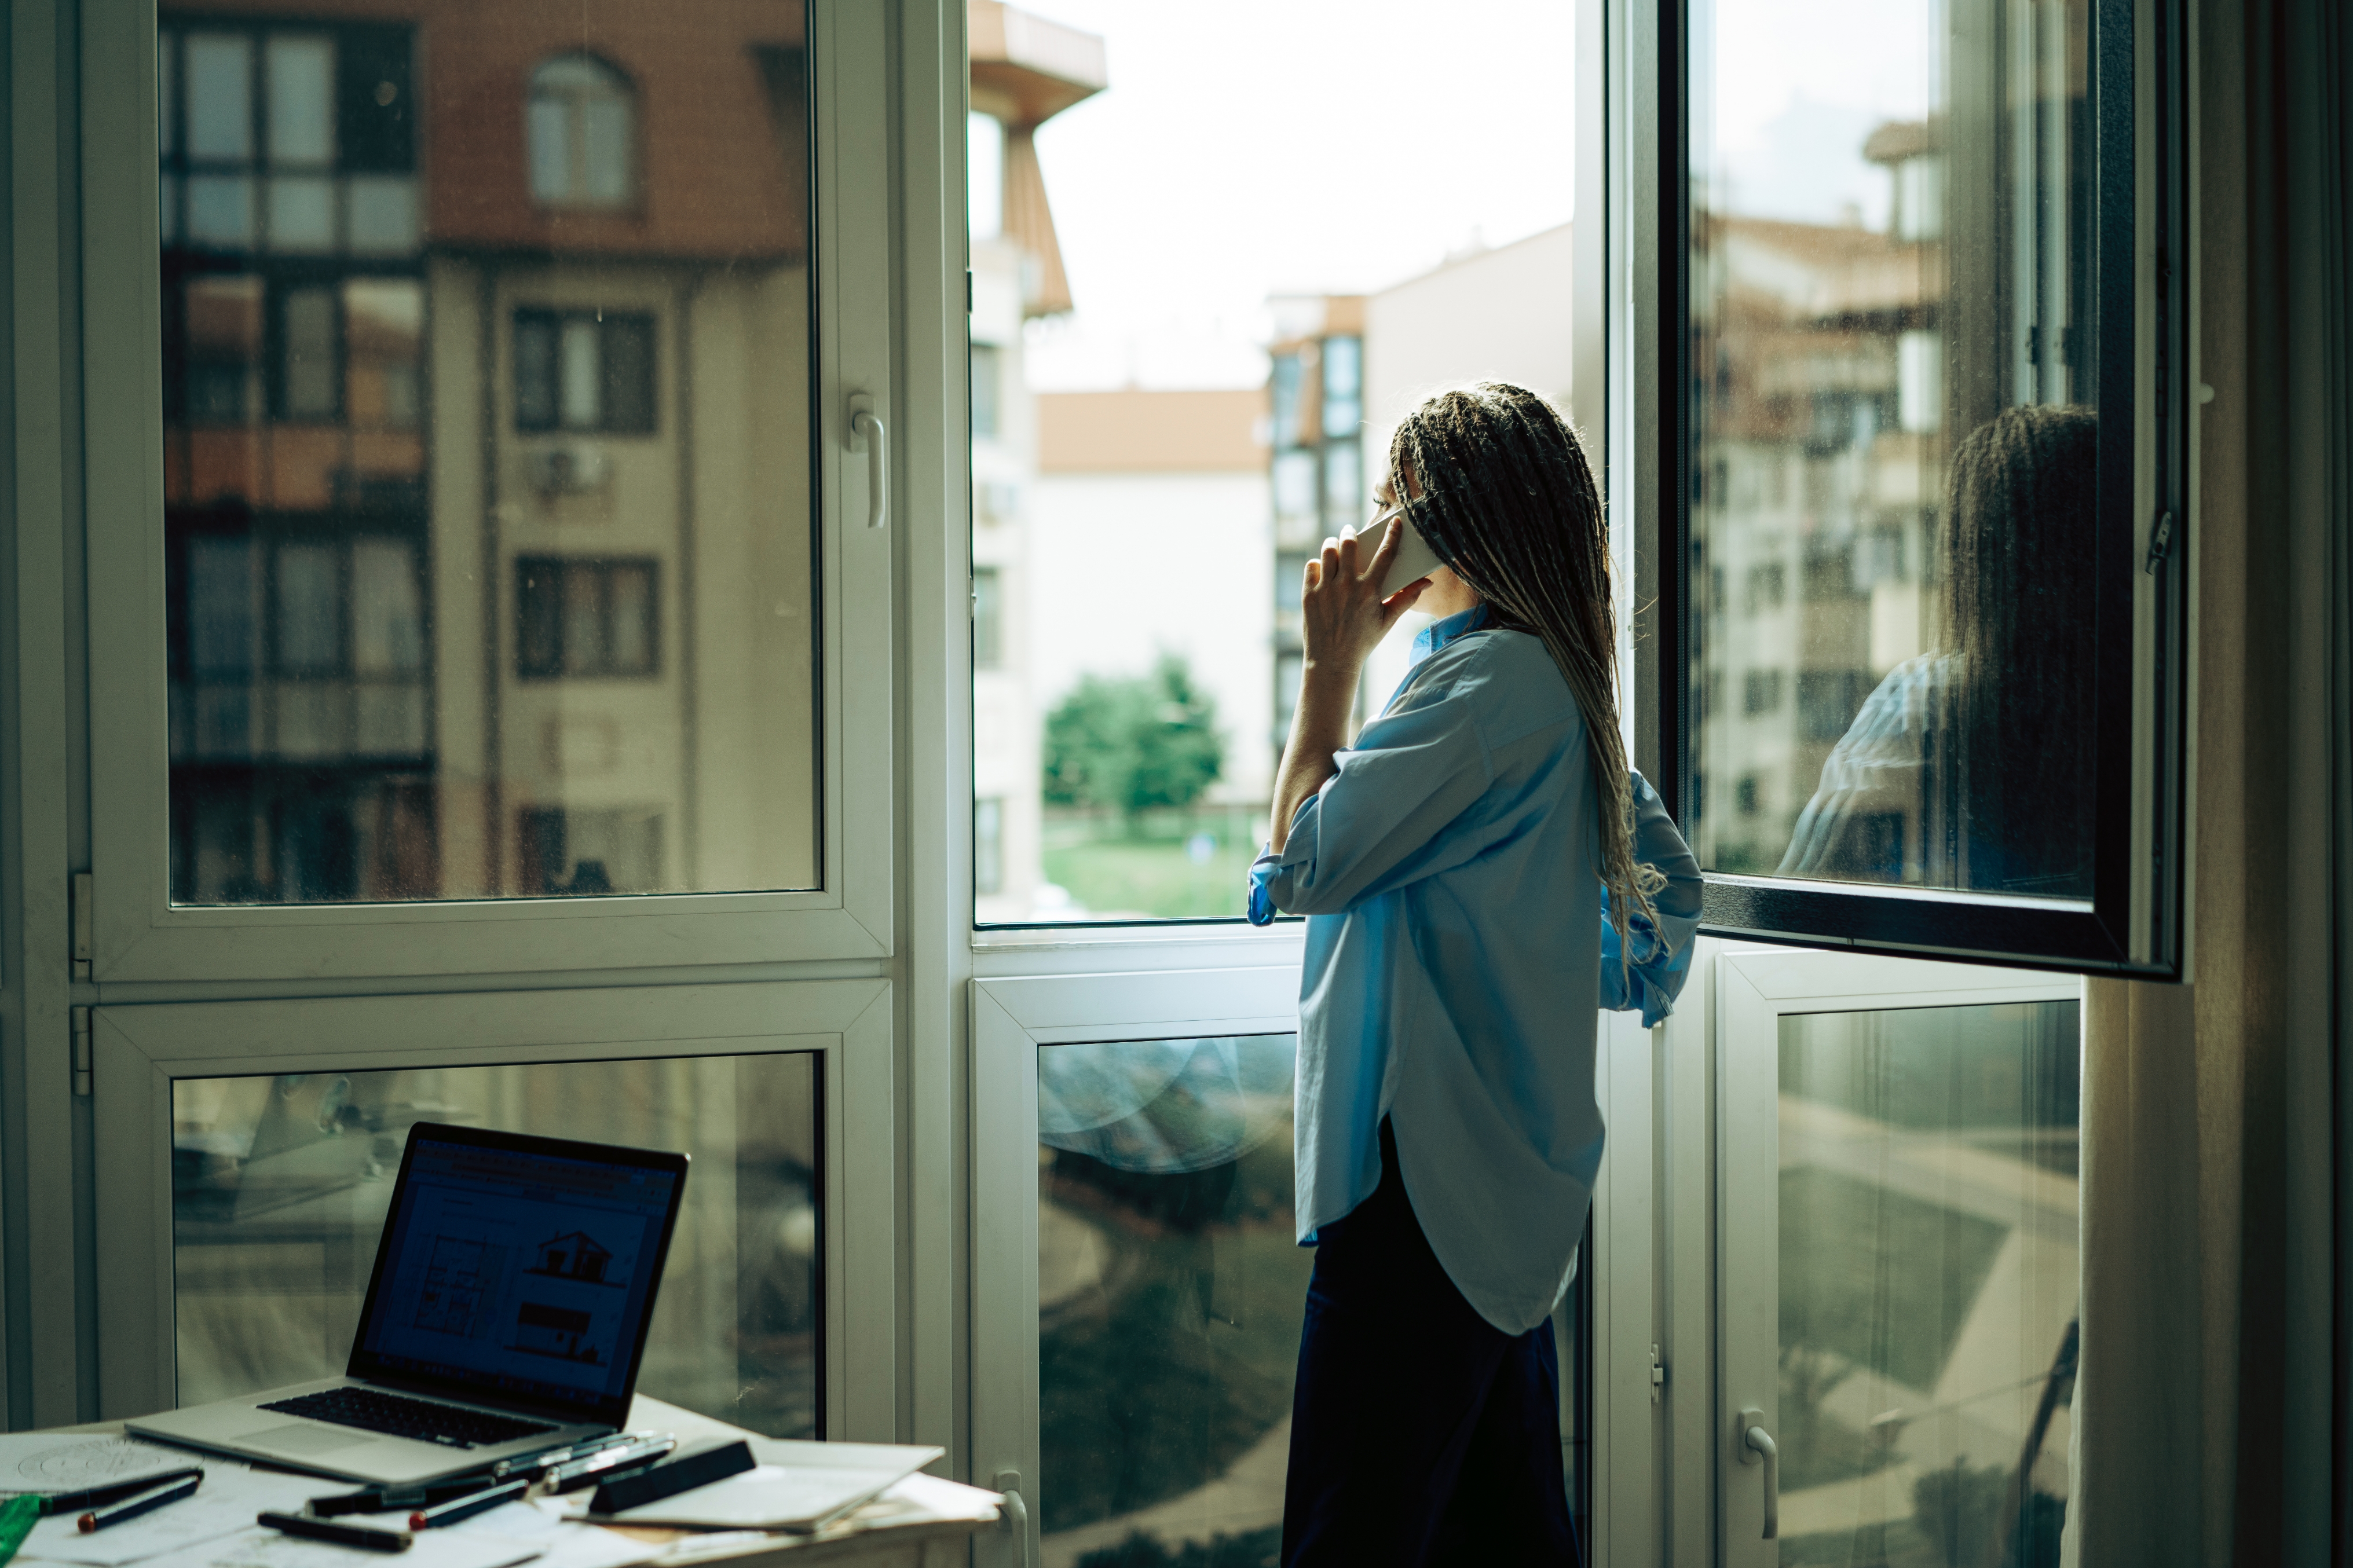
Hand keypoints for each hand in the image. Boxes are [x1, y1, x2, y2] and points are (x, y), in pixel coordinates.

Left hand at [1300, 521, 1427, 676]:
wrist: (1332, 662)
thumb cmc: (1363, 641)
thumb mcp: (1387, 621)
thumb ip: (1406, 598)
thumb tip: (1426, 583)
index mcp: (1370, 591)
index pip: (1385, 554)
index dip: (1392, 535)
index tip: (1395, 523)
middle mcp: (1347, 586)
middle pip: (1348, 544)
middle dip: (1350, 534)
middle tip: (1350, 533)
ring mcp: (1326, 590)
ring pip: (1327, 551)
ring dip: (1332, 544)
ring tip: (1335, 546)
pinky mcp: (1309, 595)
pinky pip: (1311, 566)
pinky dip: (1317, 563)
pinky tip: (1322, 568)